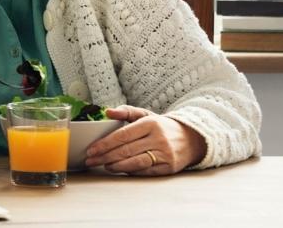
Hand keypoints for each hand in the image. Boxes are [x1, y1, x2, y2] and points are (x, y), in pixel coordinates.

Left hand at [84, 105, 206, 174]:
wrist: (191, 138)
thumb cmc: (161, 127)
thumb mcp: (146, 115)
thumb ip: (126, 111)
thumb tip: (107, 112)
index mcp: (150, 123)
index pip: (122, 135)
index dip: (105, 143)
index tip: (91, 149)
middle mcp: (158, 138)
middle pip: (126, 150)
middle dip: (105, 156)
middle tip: (91, 160)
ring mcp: (165, 154)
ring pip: (135, 162)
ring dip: (116, 165)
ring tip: (104, 166)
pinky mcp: (169, 167)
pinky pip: (146, 171)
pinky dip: (131, 171)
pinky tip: (120, 170)